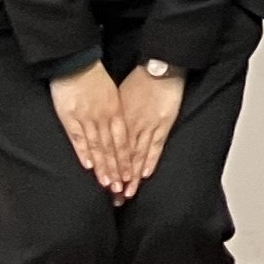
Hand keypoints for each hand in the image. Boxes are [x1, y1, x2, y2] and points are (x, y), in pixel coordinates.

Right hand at [50, 63, 131, 199]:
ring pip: (98, 147)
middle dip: (117, 170)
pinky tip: (89, 167)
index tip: (132, 178)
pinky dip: (84, 153)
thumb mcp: (114, 96)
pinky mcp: (71, 118)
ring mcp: (88, 118)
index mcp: (117, 112)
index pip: (125, 141)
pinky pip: (79, 138)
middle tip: (121, 190)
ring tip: (108, 184)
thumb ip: (117, 114)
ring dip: (103, 167)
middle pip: (113, 149)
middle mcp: (105, 118)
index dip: (128, 160)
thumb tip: (122, 132)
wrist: (78, 63)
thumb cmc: (97, 79)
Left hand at [111, 65, 186, 193]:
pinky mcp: (162, 124)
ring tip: (127, 193)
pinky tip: (144, 175)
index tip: (101, 183)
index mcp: (116, 119)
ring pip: (136, 156)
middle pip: (120, 156)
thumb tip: (104, 125)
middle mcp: (128, 126)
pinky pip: (154, 147)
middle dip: (116, 178)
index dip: (105, 167)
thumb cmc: (138, 78)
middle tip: (112, 197)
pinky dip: (149, 161)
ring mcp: (146, 126)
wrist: (159, 65)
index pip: (108, 148)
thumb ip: (113, 113)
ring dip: (131, 175)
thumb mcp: (117, 96)